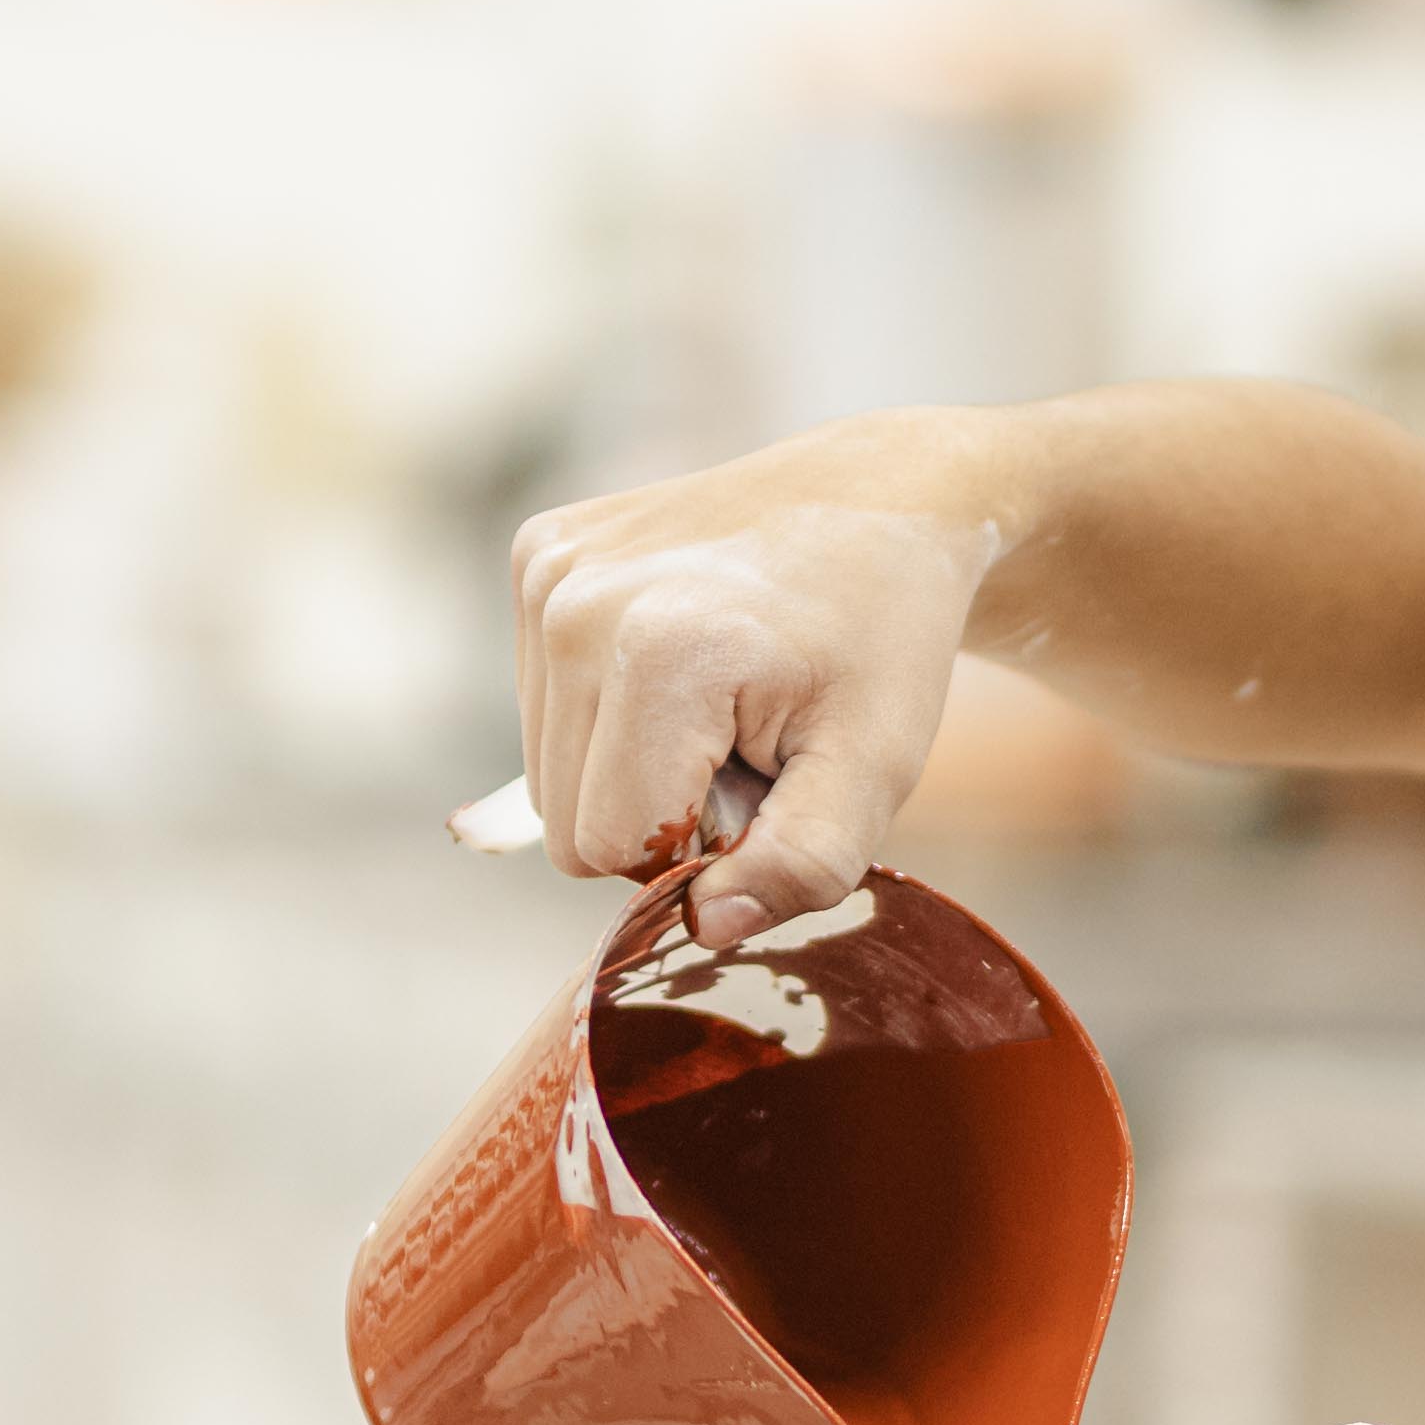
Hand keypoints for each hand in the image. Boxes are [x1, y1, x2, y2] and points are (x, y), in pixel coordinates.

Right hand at [507, 427, 1007, 944]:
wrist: (884, 499)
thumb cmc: (885, 638)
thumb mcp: (879, 766)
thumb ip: (802, 864)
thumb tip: (703, 924)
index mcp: (661, 648)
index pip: (606, 846)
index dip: (691, 849)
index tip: (763, 785)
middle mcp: (577, 599)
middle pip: (565, 817)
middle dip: (658, 811)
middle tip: (748, 744)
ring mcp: (548, 568)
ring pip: (548, 769)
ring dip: (633, 764)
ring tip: (719, 701)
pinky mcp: (538, 554)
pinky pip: (543, 704)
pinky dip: (610, 709)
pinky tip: (683, 662)